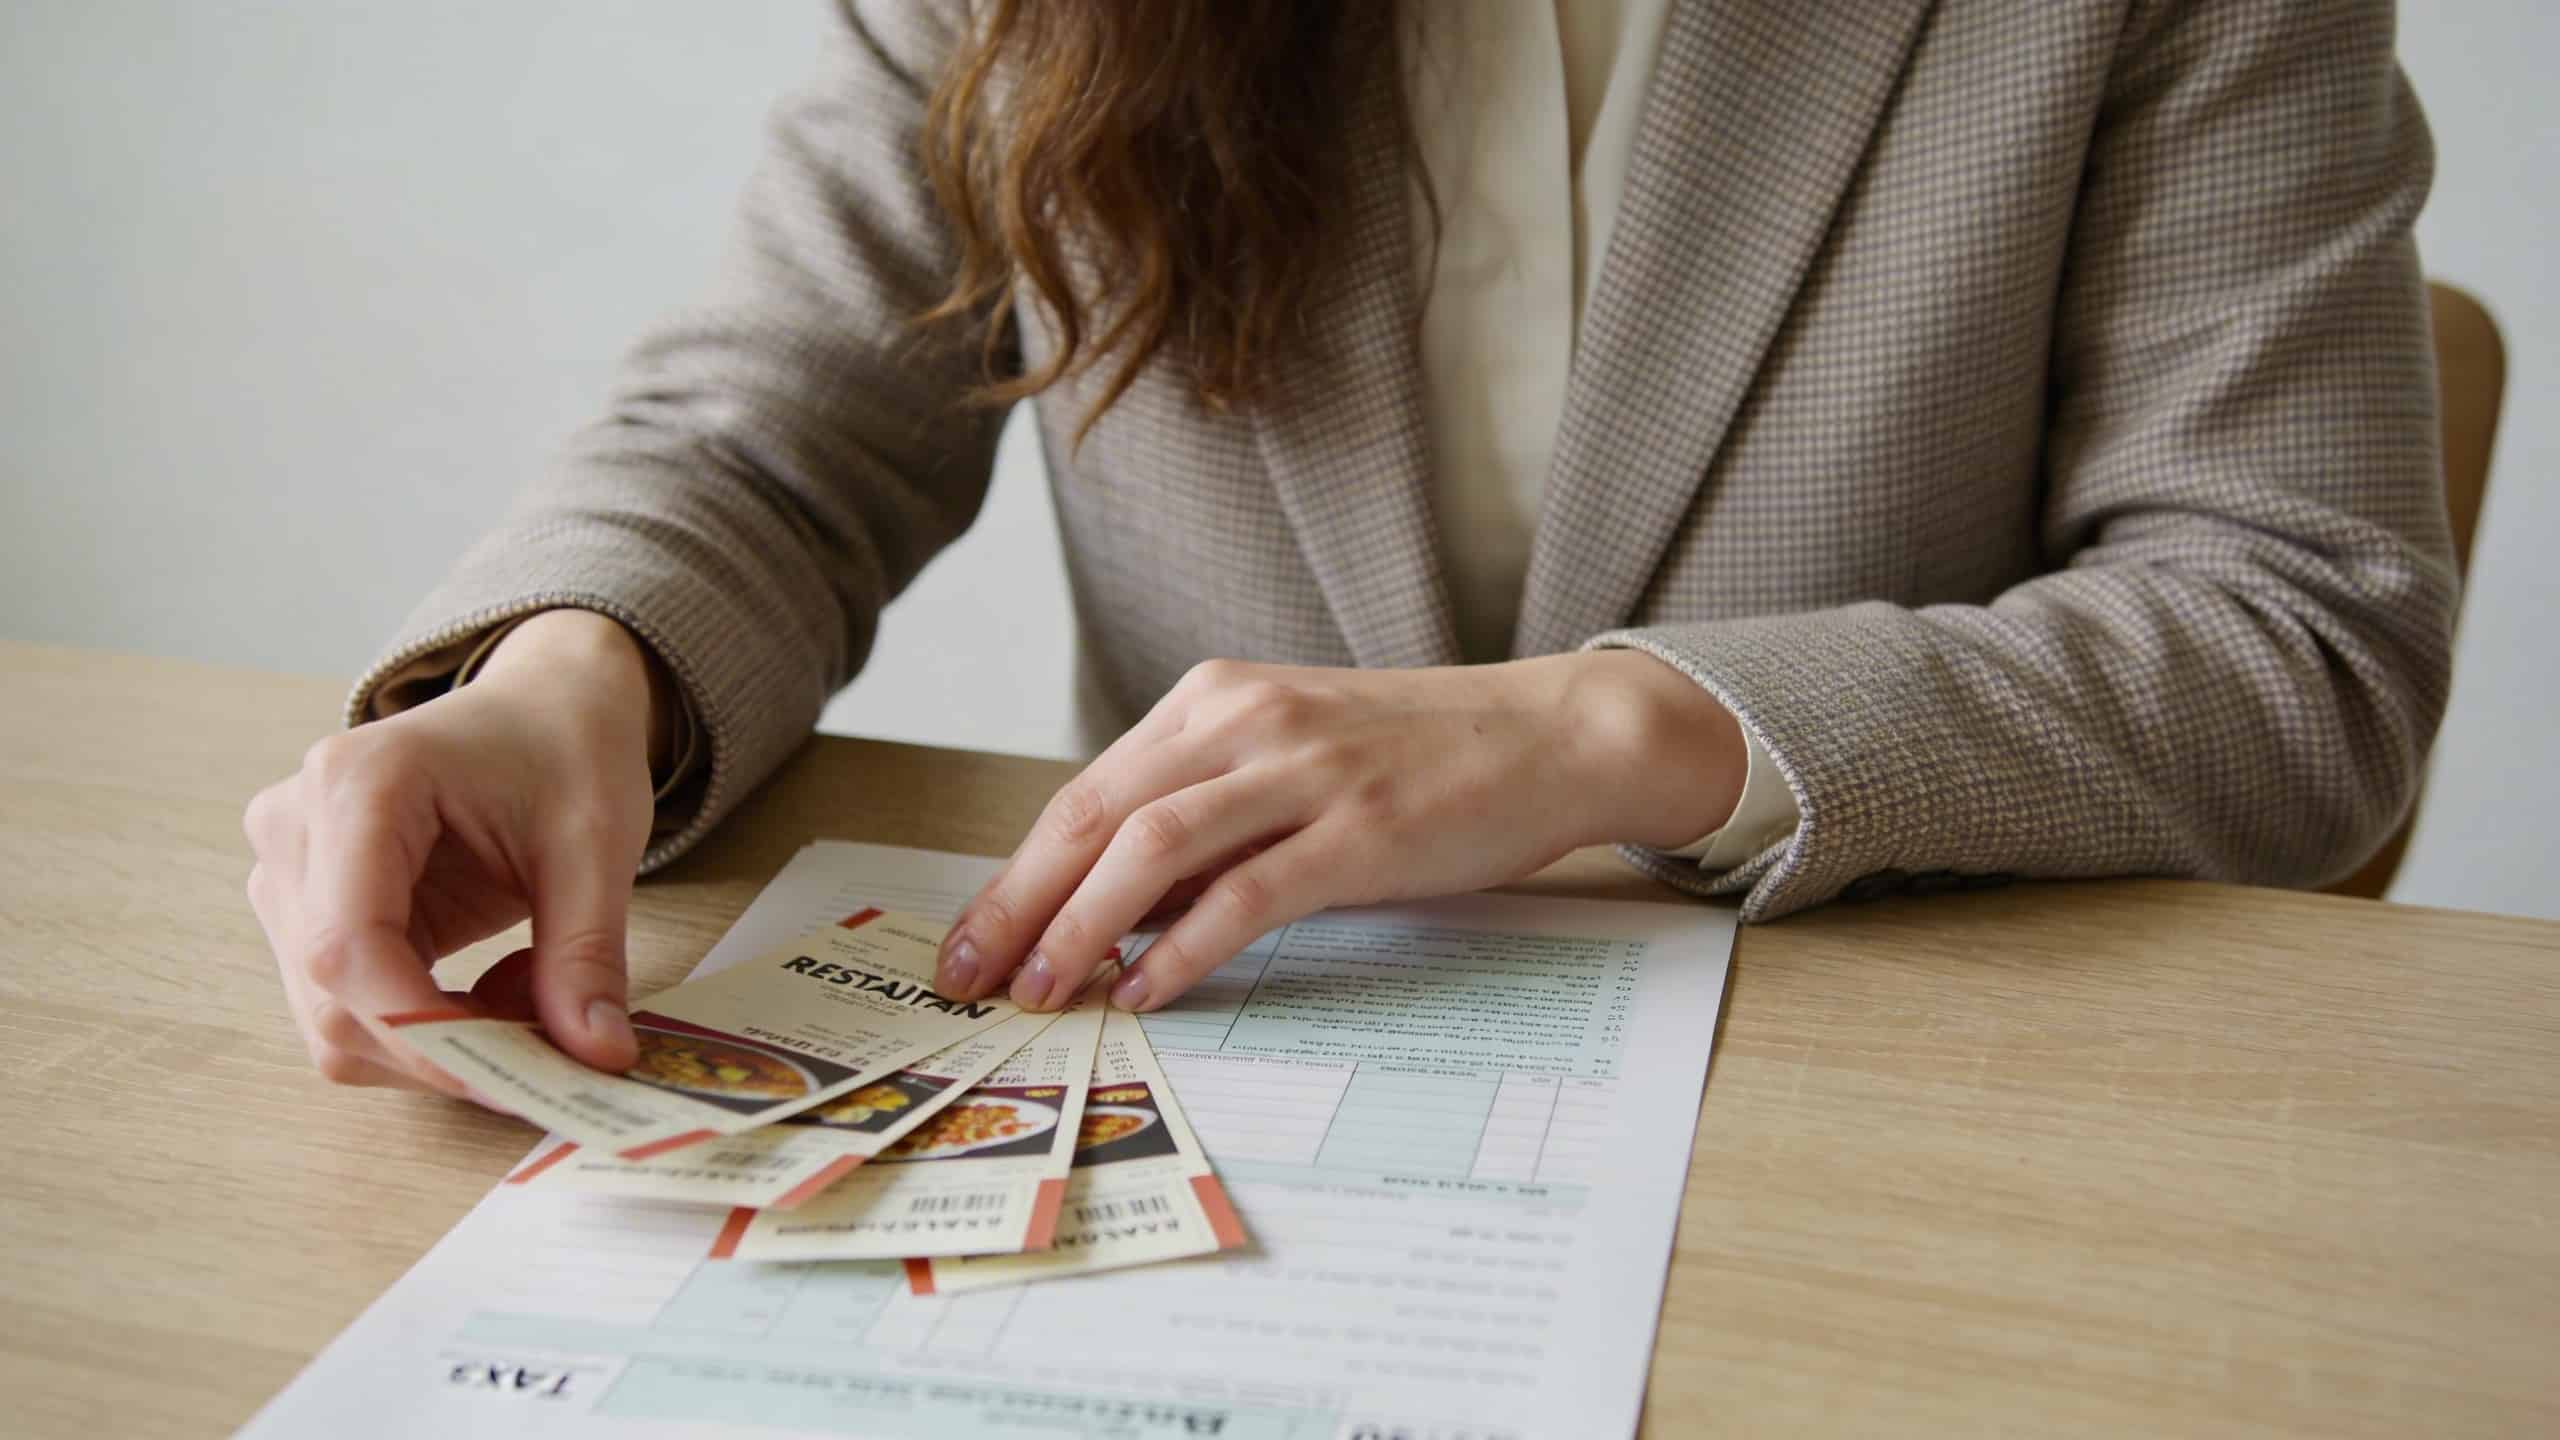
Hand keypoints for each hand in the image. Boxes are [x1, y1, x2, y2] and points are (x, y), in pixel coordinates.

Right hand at [243, 610, 662, 1093]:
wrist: (542, 706)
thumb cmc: (565, 751)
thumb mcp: (599, 844)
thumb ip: (588, 953)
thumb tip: (595, 1058)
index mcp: (358, 783)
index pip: (348, 947)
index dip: (423, 1030)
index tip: (516, 1071)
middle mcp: (293, 824)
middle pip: (330, 996)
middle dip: (442, 1049)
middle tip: (552, 1047)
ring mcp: (284, 868)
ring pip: (330, 1018)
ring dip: (437, 1045)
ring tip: (534, 996)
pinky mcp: (302, 907)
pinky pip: (346, 1007)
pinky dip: (426, 1027)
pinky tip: (496, 989)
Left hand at [933, 653, 1745, 1013]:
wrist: (1548, 733)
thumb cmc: (1417, 757)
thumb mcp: (1289, 762)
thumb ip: (1205, 821)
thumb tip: (1113, 912)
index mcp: (1215, 702)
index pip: (1084, 794)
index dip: (1016, 874)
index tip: (972, 942)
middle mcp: (1245, 722)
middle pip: (1094, 817)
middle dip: (1020, 906)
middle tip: (974, 979)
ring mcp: (1303, 772)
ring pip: (1152, 847)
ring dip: (1082, 928)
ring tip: (1048, 993)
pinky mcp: (1359, 831)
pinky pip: (1244, 893)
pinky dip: (1183, 948)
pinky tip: (1149, 991)